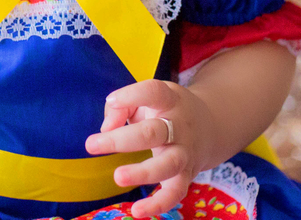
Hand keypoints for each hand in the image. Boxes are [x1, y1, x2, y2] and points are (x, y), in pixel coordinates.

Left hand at [84, 79, 218, 217]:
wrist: (209, 126)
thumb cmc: (165, 110)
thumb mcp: (147, 98)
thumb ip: (121, 107)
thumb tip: (105, 130)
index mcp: (169, 100)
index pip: (153, 92)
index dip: (131, 95)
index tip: (111, 101)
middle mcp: (180, 126)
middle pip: (153, 132)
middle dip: (121, 140)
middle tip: (91, 144)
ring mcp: (185, 152)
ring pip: (168, 165)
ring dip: (142, 173)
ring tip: (118, 176)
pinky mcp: (187, 175)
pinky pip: (175, 192)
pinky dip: (159, 204)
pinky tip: (137, 211)